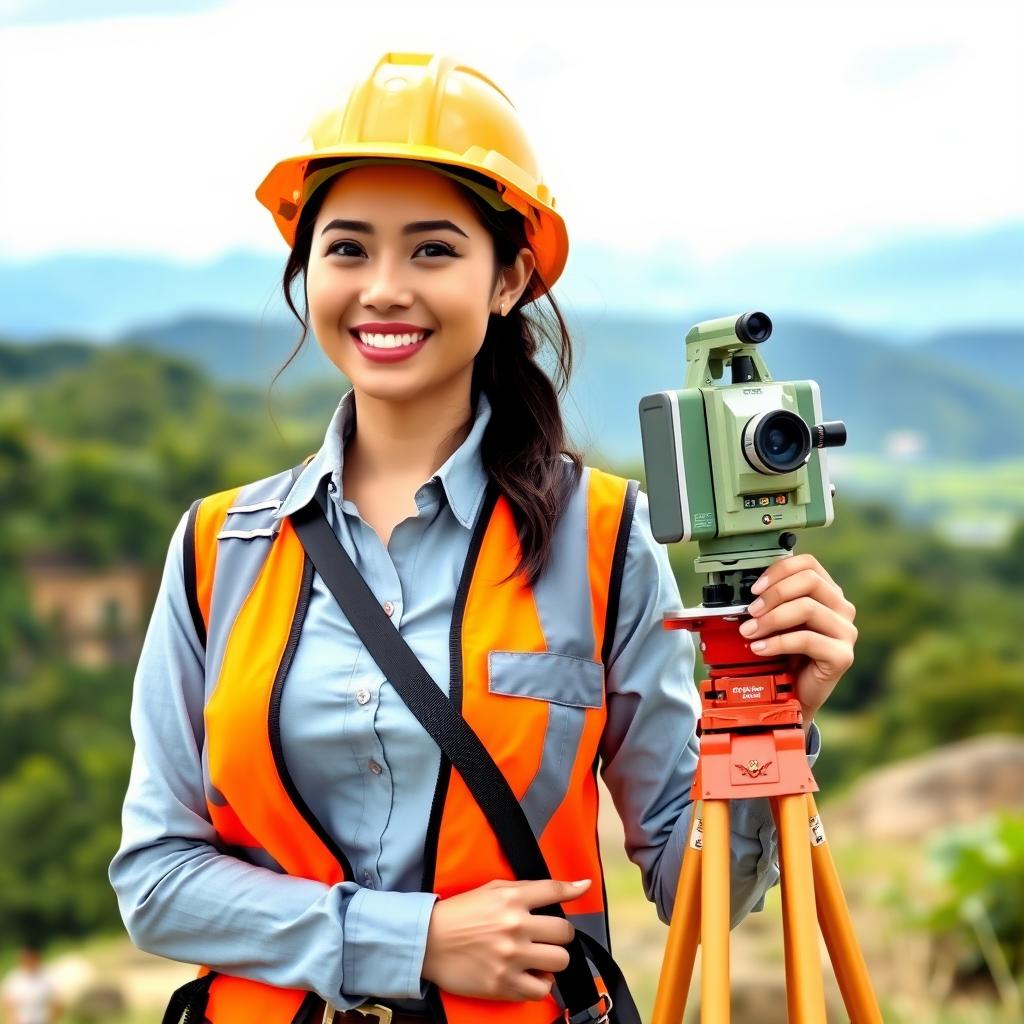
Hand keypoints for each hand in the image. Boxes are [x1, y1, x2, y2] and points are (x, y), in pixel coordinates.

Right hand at [421, 877, 587, 1001]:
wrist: (428, 941)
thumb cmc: (461, 912)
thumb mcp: (493, 889)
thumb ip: (529, 888)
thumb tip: (574, 885)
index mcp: (511, 899)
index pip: (554, 891)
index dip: (573, 890)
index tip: (582, 888)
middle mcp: (515, 926)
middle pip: (565, 933)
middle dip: (561, 934)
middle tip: (549, 936)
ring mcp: (510, 958)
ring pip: (560, 962)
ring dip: (554, 960)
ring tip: (540, 957)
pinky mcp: (503, 984)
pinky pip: (541, 990)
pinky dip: (540, 984)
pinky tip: (530, 975)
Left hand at [737, 553, 857, 726]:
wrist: (791, 695)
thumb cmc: (783, 655)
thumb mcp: (776, 622)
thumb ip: (770, 603)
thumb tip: (744, 592)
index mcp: (827, 593)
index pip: (808, 564)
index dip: (779, 570)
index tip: (754, 588)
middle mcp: (842, 608)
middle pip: (809, 581)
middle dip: (773, 594)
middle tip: (749, 611)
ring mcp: (845, 632)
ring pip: (807, 608)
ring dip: (770, 619)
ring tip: (749, 632)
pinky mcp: (842, 656)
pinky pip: (806, 639)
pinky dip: (777, 642)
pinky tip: (759, 649)